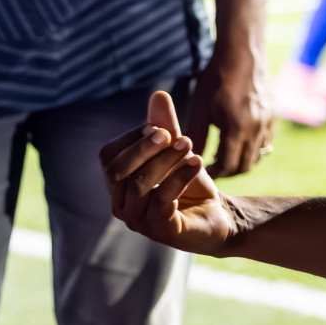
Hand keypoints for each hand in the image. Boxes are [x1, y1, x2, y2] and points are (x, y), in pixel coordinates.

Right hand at [101, 91, 236, 254]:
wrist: (217, 215)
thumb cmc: (190, 183)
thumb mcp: (177, 150)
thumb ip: (165, 125)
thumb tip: (159, 94)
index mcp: (117, 184)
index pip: (108, 156)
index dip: (133, 137)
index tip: (162, 128)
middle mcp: (121, 204)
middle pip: (116, 170)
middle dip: (143, 148)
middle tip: (171, 134)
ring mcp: (138, 221)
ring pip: (139, 184)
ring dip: (165, 160)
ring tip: (189, 144)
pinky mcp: (161, 231)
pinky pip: (163, 200)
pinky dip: (179, 176)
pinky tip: (197, 161)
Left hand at [185, 54, 273, 178]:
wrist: (242, 51)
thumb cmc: (216, 77)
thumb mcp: (200, 107)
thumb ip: (196, 135)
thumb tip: (189, 159)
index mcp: (237, 128)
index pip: (228, 165)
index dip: (214, 173)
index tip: (202, 172)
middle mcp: (256, 128)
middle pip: (245, 166)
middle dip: (229, 172)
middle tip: (213, 170)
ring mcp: (268, 122)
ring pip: (258, 155)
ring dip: (242, 161)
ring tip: (225, 158)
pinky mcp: (272, 115)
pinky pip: (266, 141)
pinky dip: (253, 148)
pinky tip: (239, 142)